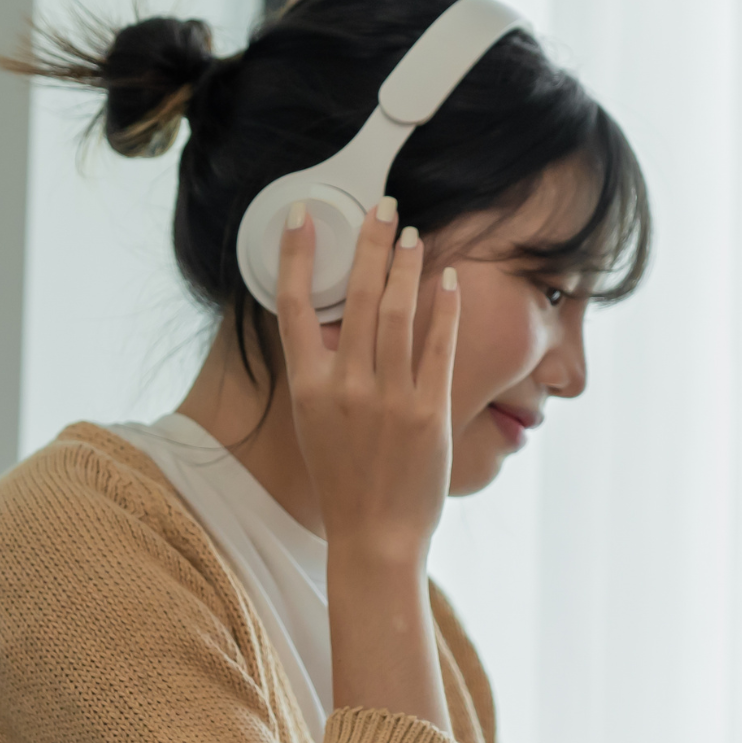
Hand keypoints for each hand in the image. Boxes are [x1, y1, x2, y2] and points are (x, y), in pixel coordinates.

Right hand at [275, 197, 459, 550]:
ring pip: (396, 312)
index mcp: (307, 387)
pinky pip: (438, 346)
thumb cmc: (343, 480)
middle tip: (381, 205)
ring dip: (405, 265)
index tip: (302, 215)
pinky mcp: (429, 411)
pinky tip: (449, 279)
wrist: (375, 536)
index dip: (295, 255)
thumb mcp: (313, 422)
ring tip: (412, 233)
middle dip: (368, 243)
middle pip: (353, 296)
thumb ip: (321, 372)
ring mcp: (388, 398)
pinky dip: (444, 308)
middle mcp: (345, 387)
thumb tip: (334, 322)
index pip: (292, 306)